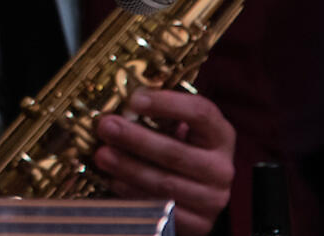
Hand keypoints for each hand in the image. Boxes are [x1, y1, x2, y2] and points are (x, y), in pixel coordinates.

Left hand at [94, 89, 234, 235]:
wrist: (197, 194)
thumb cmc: (181, 151)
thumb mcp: (179, 130)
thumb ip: (159, 116)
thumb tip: (117, 101)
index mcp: (220, 135)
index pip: (201, 113)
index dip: (167, 104)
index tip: (134, 99)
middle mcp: (221, 167)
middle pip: (176, 152)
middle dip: (136, 139)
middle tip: (106, 126)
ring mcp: (212, 198)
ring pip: (165, 183)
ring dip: (128, 168)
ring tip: (102, 155)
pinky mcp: (199, 224)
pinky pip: (161, 209)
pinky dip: (134, 194)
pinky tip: (114, 181)